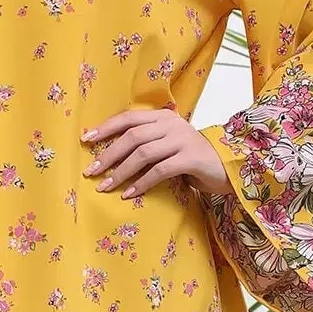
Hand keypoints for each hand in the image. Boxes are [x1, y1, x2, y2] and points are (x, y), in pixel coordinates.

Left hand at [79, 107, 232, 199]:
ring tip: (105, 186)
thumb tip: (110, 153)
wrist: (227, 166)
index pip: (129, 118)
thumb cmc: (191, 157)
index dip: (105, 128)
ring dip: (121, 172)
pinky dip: (141, 183)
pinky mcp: (190, 159)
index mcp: (163, 117)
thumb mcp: (168, 143)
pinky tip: (129, 194)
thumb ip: (147, 141)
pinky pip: (159, 171)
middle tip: (91, 171)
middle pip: (132, 137)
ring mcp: (182, 140)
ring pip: (143, 154)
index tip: (85, 140)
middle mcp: (171, 125)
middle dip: (108, 154)